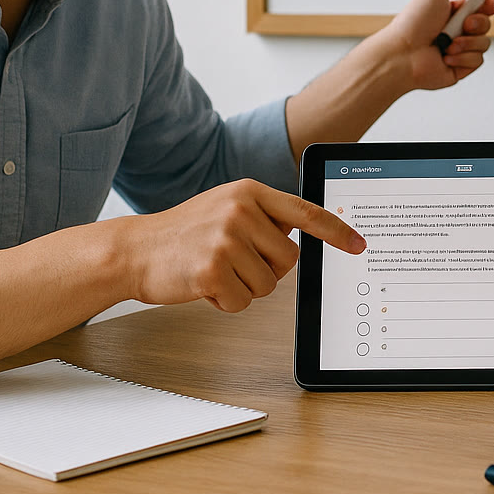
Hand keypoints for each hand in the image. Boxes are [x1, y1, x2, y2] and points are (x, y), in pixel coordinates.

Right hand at [122, 178, 365, 312]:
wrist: (134, 250)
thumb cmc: (184, 234)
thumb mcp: (226, 208)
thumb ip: (263, 216)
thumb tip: (301, 236)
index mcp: (249, 191)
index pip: (305, 212)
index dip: (336, 231)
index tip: (358, 245)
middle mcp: (240, 210)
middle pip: (290, 260)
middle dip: (267, 270)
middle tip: (234, 263)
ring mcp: (226, 238)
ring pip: (268, 284)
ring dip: (245, 288)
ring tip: (215, 270)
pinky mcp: (212, 269)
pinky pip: (243, 301)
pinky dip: (226, 302)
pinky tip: (203, 284)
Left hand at [373, 0, 493, 90]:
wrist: (402, 54)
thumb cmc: (412, 23)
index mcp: (452, 11)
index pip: (479, 6)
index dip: (490, 4)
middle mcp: (457, 30)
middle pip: (486, 23)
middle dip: (479, 22)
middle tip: (465, 23)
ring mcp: (460, 50)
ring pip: (484, 43)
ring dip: (468, 42)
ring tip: (447, 44)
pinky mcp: (460, 67)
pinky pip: (477, 60)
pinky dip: (463, 57)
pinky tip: (445, 57)